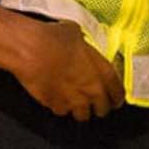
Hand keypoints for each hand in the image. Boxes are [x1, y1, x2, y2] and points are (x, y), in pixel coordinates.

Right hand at [9, 14, 123, 119]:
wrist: (29, 49)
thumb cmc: (52, 39)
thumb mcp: (75, 33)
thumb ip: (82, 44)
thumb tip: (78, 41)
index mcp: (102, 71)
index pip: (118, 92)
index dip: (117, 97)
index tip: (114, 99)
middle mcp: (91, 89)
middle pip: (103, 109)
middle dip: (99, 107)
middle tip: (94, 103)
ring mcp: (73, 100)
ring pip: (82, 115)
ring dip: (80, 110)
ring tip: (74, 104)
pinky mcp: (54, 104)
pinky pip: (61, 112)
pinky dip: (60, 107)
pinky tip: (56, 99)